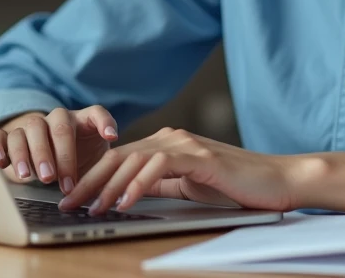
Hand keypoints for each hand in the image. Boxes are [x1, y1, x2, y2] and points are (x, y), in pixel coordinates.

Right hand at [0, 105, 118, 194]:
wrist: (47, 158)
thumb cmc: (76, 162)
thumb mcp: (92, 165)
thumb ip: (100, 173)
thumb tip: (108, 196)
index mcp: (81, 122)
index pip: (96, 114)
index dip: (105, 123)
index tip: (111, 137)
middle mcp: (56, 119)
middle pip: (57, 126)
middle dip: (57, 153)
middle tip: (53, 178)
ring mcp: (31, 125)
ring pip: (28, 129)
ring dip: (27, 153)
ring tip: (27, 176)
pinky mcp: (7, 135)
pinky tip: (1, 162)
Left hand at [57, 127, 299, 214]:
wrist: (279, 181)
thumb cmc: (238, 187)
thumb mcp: (191, 187)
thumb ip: (162, 185)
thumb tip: (130, 193)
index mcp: (167, 144)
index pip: (119, 159)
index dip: (91, 177)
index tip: (70, 197)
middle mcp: (172, 138)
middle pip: (118, 156)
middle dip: (88, 180)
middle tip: (65, 201)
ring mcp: (185, 144)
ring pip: (133, 159)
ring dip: (107, 185)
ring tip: (89, 206)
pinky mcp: (199, 156)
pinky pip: (159, 167)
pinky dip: (137, 185)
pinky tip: (124, 202)